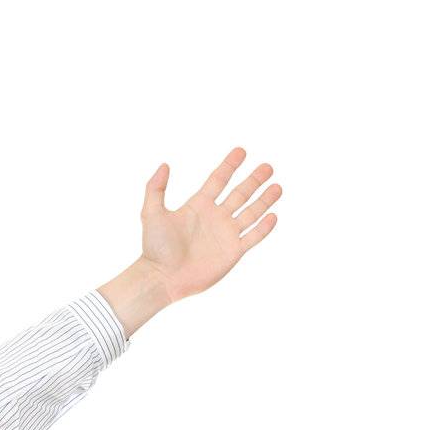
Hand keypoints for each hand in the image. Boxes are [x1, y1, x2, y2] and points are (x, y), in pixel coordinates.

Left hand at [139, 147, 281, 302]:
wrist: (162, 278)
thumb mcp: (151, 214)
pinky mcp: (233, 252)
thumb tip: (164, 165)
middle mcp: (215, 217)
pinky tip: (273, 216)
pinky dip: (264, 227)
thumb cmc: (154, 248)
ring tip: (277, 186)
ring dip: (265, 200)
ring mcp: (225, 234)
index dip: (229, 166)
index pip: (218, 180)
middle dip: (254, 180)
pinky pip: (253, 237)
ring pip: (251, 213)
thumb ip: (155, 189)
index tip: (241, 151)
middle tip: (267, 167)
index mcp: (198, 206)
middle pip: (239, 194)